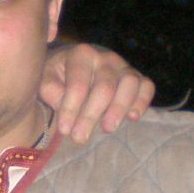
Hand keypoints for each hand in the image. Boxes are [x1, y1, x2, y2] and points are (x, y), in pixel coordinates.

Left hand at [39, 44, 154, 142]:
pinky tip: (133, 117)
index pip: (78, 84)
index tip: (64, 130)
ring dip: (119, 109)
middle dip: (91, 115)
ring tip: (107, 129)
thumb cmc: (58, 76)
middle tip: (80, 138)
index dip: (70, 109)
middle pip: (104, 88)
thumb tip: (64, 105)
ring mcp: (123, 66)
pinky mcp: (137, 77)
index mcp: (81, 54)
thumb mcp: (46, 79)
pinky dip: (143, 101)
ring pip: (130, 84)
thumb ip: (51, 90)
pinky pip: (147, 86)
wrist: (73, 66)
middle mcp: (105, 57)